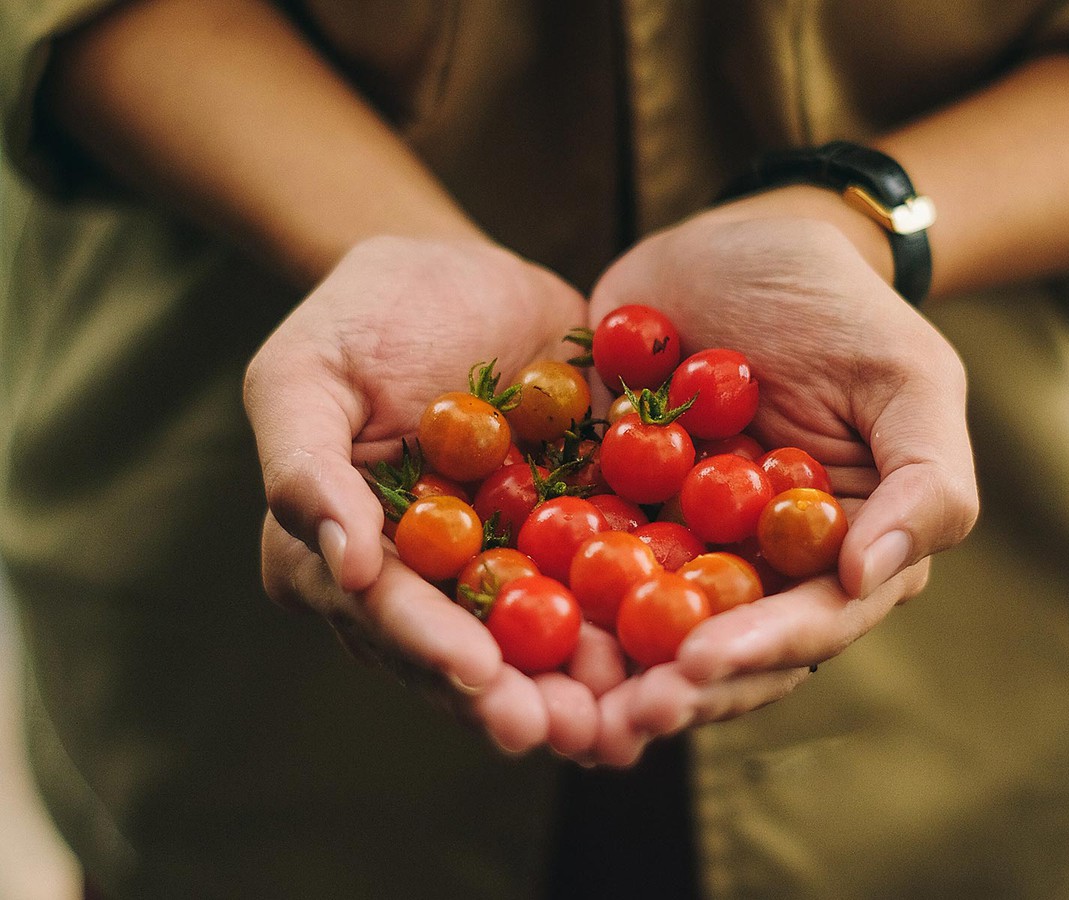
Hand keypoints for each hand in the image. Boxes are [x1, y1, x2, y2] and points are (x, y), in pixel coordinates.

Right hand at [245, 235, 613, 756]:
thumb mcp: (304, 374)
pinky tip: (676, 646)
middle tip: (565, 731)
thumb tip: (343, 568)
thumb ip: (306, 468)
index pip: (385, 613)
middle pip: (466, 650)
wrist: (463, 274)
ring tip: (626, 717)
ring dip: (581, 683)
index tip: (478, 676)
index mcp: (345, 556)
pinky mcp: (566, 537)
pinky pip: (600, 582)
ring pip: (537, 638)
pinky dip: (634, 616)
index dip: (430, 648)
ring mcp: (500, 564)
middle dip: (515, 697)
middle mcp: (423, 580)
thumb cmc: (364, 315)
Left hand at [585, 201, 978, 761]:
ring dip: (606, 670)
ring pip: (645, 625)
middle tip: (616, 717)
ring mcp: (681, 541)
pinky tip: (507, 619)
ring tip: (558, 702)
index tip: (696, 666)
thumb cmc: (836, 305)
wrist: (734, 244)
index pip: (808, 623)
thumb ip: (926, 480)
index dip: (756, 652)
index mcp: (839, 551)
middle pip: (719, 648)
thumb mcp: (907, 376)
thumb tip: (871, 578)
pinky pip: (577, 560)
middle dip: (671, 687)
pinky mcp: (611, 508)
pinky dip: (549, 593)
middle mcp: (759, 565)